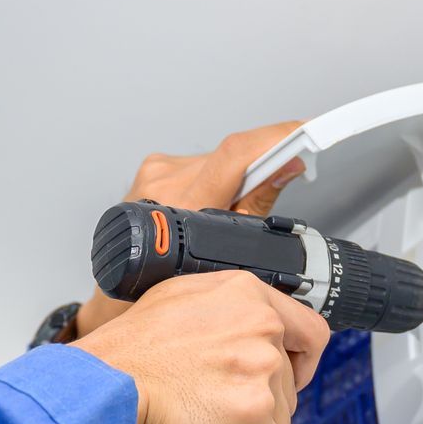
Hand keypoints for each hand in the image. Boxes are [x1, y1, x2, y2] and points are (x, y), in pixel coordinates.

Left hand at [72, 121, 306, 338]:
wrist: (118, 293)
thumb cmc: (160, 288)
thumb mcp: (225, 257)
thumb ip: (258, 204)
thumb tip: (288, 167)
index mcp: (184, 205)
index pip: (236, 154)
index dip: (275, 137)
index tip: (304, 130)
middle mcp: (166, 182)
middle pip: (233, 156)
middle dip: (261, 168)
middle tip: (277, 186)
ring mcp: (155, 172)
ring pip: (217, 160)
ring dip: (234, 177)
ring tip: (226, 212)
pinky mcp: (153, 168)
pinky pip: (198, 164)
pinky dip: (214, 179)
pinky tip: (207, 203)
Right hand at [72, 270, 328, 423]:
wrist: (104, 388)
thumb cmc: (126, 355)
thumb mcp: (176, 301)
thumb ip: (222, 312)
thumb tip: (243, 332)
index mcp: (245, 295)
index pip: (309, 331)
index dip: (303, 360)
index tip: (292, 375)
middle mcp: (260, 327)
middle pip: (291, 383)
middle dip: (267, 405)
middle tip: (229, 414)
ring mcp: (260, 370)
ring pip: (283, 422)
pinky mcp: (253, 414)